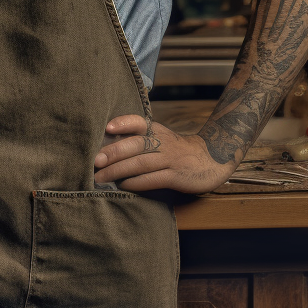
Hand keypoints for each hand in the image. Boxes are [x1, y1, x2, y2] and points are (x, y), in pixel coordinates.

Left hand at [93, 115, 237, 194]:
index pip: (139, 122)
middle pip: (136, 144)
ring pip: (141, 163)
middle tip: (95, 160)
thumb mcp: (161, 137)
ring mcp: (170, 159)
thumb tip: (106, 146)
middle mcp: (163, 142)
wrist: (212, 158)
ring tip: (101, 177)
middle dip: (114, 152)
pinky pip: (153, 179)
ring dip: (119, 170)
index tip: (107, 127)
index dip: (123, 123)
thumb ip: (140, 139)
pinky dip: (137, 183)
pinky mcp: (177, 176)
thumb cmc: (177, 150)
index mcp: (157, 130)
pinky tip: (124, 186)